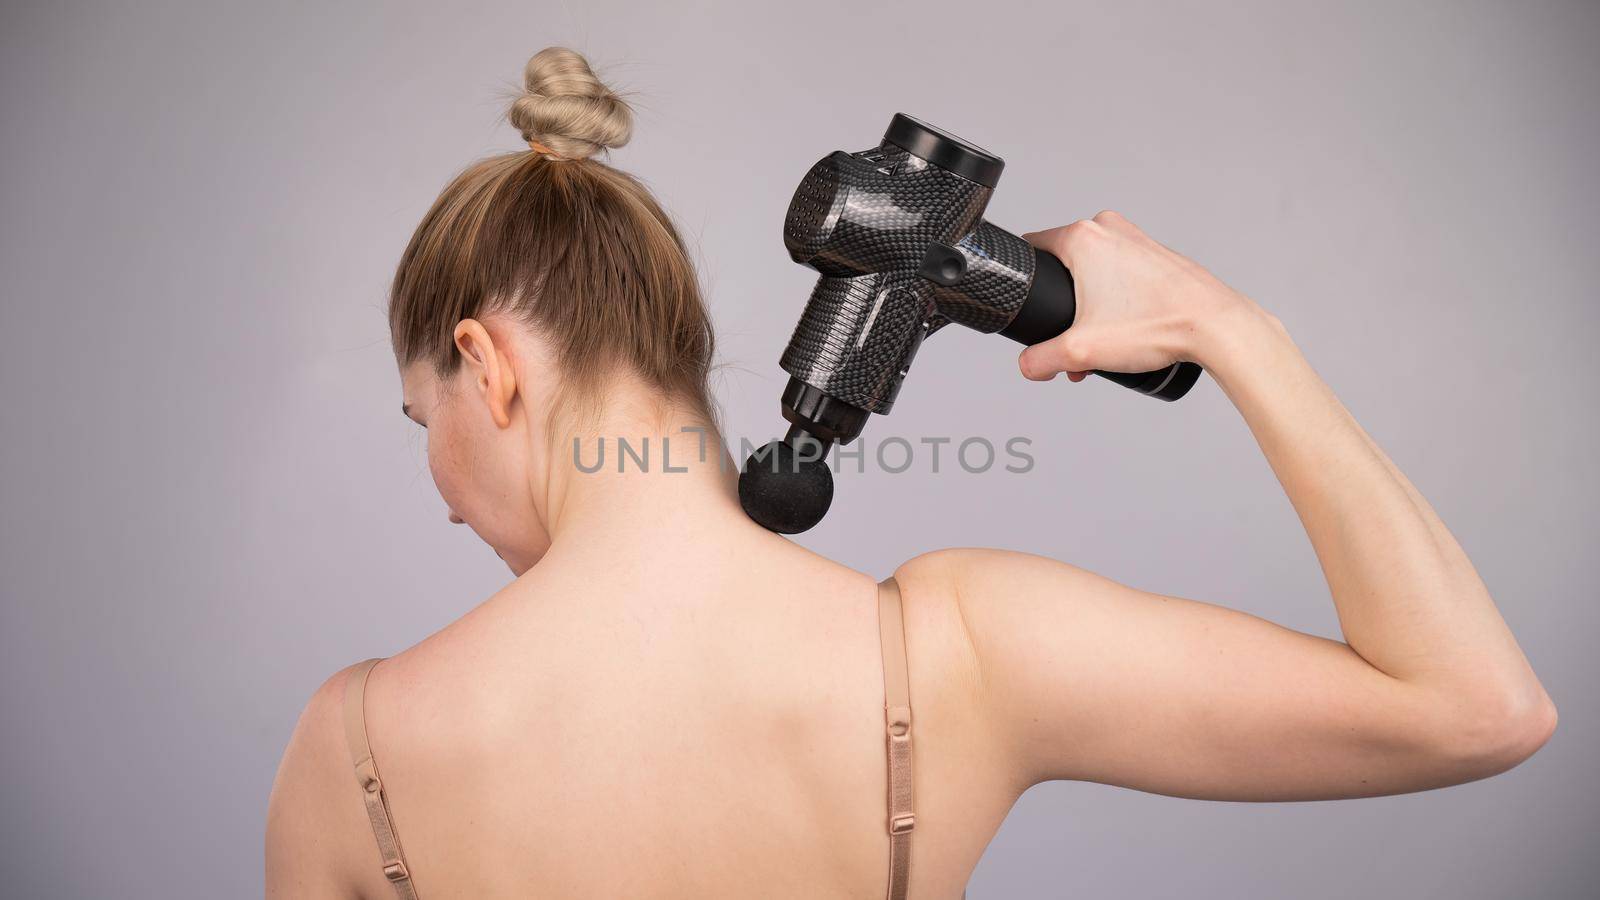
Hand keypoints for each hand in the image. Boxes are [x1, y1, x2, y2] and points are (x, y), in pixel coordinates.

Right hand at [1018, 211, 1263, 381]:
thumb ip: (1042, 360)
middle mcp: (1109, 230)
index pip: (1033, 246)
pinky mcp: (1157, 256)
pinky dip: (1117, 301)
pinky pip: (1122, 275)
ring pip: (1095, 273)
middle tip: (1073, 342)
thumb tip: (1029, 366)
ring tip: (1102, 346)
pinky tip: (1128, 331)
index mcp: (1083, 238)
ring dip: (1090, 309)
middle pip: (1065, 267)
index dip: (1026, 280)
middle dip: (1062, 307)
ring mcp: (1136, 239)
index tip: (1033, 305)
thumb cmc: (1157, 325)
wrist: (1215, 326)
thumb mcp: (1082, 351)